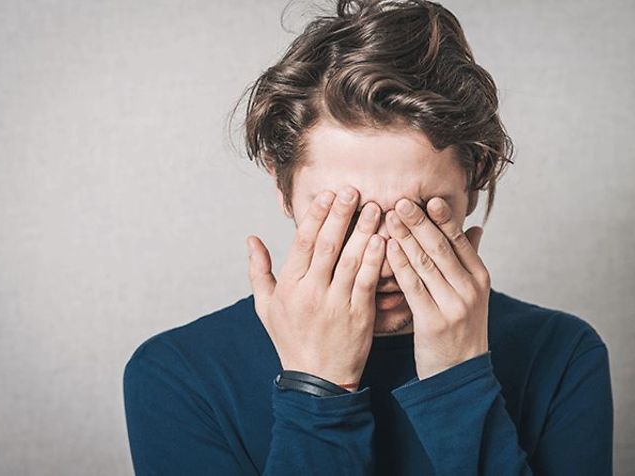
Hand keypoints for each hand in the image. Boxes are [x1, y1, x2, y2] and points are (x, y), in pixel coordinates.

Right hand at [246, 186, 384, 390]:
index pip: (303, 242)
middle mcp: (311, 292)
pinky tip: (384, 240)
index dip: (316, 216)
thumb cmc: (290, 339)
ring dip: (363, 231)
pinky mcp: (359, 316)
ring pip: (350, 260)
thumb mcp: (265, 307)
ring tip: (375, 208)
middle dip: (341, 215)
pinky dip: (375, 260)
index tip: (327, 194)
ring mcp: (336, 304)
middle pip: (327, 245)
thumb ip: (259, 271)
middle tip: (353, 190)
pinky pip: (367, 282)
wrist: (316, 380)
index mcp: (289, 286)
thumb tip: (251, 239)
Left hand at [385, 197, 489, 379]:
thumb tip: (476, 227)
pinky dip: (399, 264)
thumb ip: (470, 260)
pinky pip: (413, 286)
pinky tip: (387, 248)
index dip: (442, 218)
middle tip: (401, 200)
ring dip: (406, 237)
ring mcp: (453, 305)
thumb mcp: (473, 295)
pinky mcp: (433, 321)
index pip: (459, 240)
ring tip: (389, 216)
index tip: (426, 198)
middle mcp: (470, 288)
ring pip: (425, 263)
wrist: (461, 375)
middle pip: (441, 247)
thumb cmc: (461, 330)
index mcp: (480, 278)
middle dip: (420, 221)